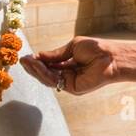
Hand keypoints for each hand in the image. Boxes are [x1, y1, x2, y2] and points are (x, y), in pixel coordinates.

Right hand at [21, 37, 135, 94]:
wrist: (112, 57)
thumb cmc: (97, 49)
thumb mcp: (72, 48)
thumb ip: (56, 54)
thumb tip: (39, 55)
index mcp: (69, 65)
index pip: (49, 65)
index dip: (38, 62)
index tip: (26, 56)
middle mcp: (68, 75)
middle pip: (46, 74)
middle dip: (34, 67)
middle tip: (23, 60)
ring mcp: (70, 83)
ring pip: (48, 79)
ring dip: (37, 70)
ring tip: (28, 61)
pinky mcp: (73, 88)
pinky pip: (55, 81)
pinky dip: (45, 73)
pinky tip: (38, 65)